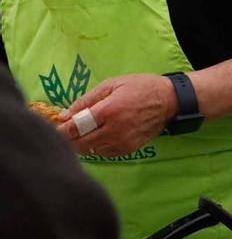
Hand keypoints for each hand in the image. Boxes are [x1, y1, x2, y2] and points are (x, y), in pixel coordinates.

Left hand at [62, 73, 176, 155]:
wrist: (169, 101)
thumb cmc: (139, 87)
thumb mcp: (111, 85)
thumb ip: (86, 101)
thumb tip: (64, 115)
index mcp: (107, 111)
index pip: (74, 127)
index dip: (61, 129)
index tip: (55, 126)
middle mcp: (113, 130)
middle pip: (79, 142)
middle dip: (69, 138)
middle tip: (66, 130)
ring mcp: (122, 142)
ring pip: (90, 150)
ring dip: (82, 143)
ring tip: (82, 132)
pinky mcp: (129, 149)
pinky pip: (104, 153)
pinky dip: (96, 147)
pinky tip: (98, 136)